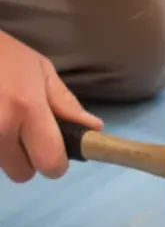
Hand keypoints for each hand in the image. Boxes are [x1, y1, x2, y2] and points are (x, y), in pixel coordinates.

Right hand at [0, 30, 101, 183]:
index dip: (55, 162)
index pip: (51, 164)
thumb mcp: (40, 69)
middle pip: (22, 174)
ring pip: (1, 166)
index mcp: (27, 109)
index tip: (51, 149)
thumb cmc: (2, 53)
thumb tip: (93, 129)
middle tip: (21, 133)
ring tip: (2, 119)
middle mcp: (0, 127)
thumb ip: (65, 103)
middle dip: (26, 159)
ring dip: (5, 152)